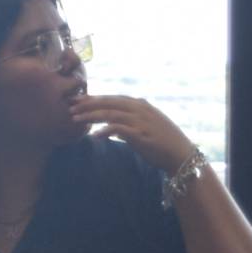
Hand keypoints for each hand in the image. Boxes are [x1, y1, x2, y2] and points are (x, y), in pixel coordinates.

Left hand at [70, 93, 200, 175]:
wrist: (180, 154)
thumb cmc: (161, 142)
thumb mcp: (144, 126)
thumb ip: (128, 123)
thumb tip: (111, 126)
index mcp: (139, 104)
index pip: (112, 98)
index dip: (94, 99)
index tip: (78, 101)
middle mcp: (139, 109)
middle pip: (108, 103)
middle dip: (88, 104)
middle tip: (70, 107)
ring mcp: (140, 120)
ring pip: (110, 114)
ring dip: (91, 116)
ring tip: (76, 119)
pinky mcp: (141, 134)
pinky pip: (119, 129)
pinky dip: (106, 130)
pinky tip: (95, 135)